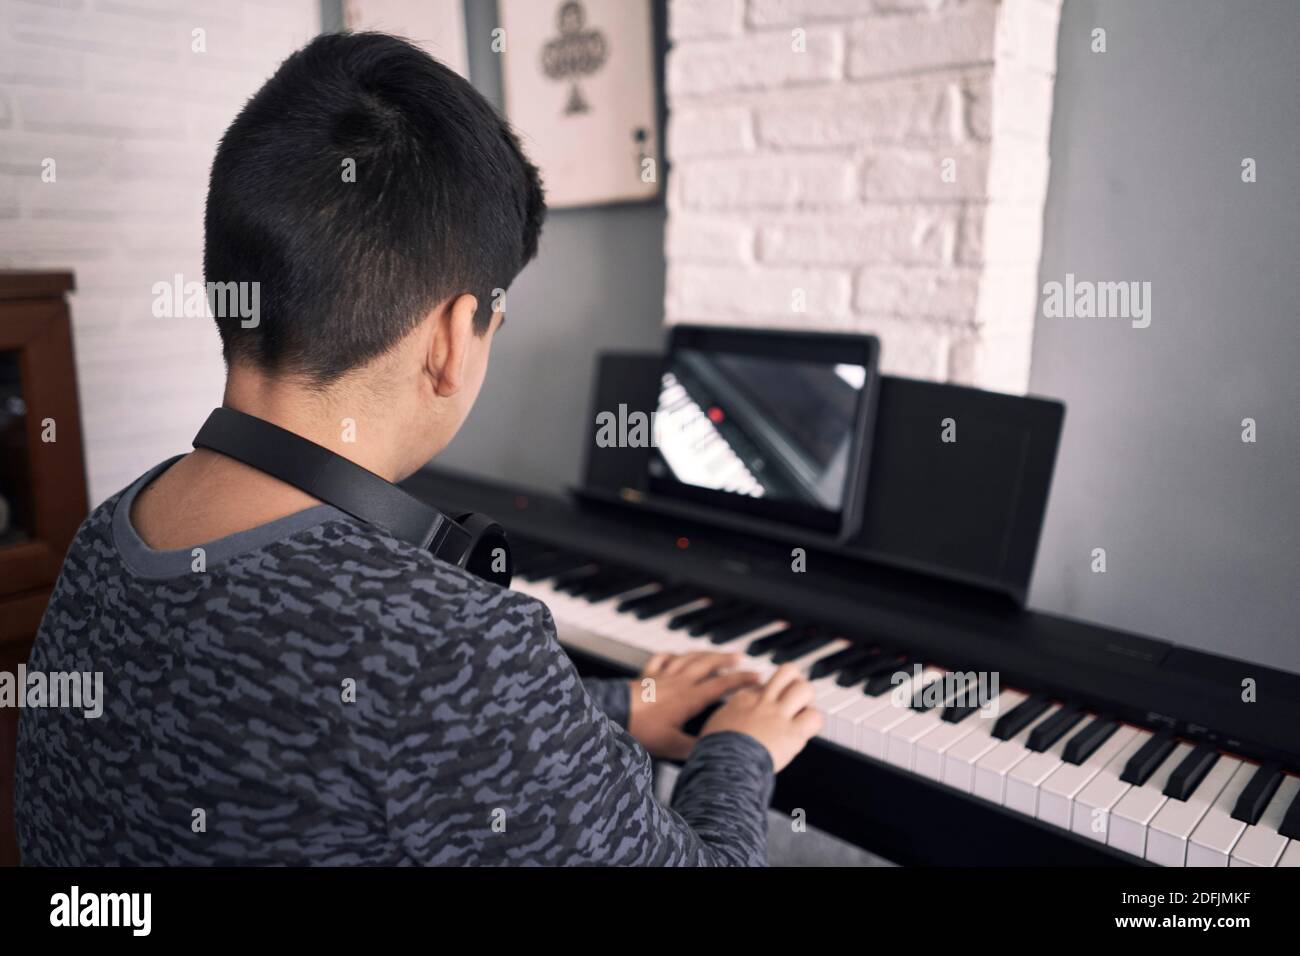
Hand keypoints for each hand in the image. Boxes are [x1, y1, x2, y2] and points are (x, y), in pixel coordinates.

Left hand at [626, 652, 761, 759]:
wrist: (612, 715)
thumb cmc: (640, 731)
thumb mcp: (672, 746)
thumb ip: (697, 748)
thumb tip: (718, 752)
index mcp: (689, 698)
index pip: (721, 684)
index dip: (741, 680)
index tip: (757, 676)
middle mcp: (678, 682)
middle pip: (707, 664)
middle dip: (726, 659)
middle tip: (741, 657)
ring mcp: (661, 676)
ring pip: (688, 658)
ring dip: (705, 653)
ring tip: (716, 653)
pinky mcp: (645, 676)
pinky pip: (661, 659)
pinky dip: (672, 655)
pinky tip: (675, 655)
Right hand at [700, 664, 822, 771]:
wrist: (725, 764)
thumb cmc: (717, 751)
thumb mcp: (716, 723)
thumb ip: (728, 715)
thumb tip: (729, 719)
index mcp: (744, 698)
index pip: (766, 682)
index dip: (773, 691)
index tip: (773, 701)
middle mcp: (764, 701)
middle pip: (788, 672)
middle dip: (795, 682)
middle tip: (795, 696)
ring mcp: (779, 715)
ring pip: (804, 689)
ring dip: (807, 699)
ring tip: (803, 711)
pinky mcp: (792, 733)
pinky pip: (815, 717)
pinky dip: (814, 721)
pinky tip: (807, 729)